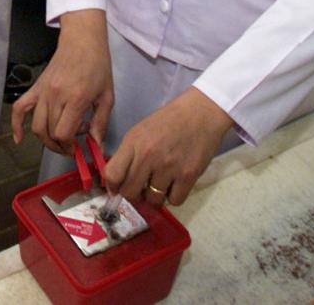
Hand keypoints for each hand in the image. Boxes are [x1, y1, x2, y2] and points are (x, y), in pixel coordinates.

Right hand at [11, 10, 113, 153]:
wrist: (82, 41)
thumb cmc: (98, 66)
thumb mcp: (106, 96)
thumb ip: (101, 123)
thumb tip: (96, 145)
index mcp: (75, 98)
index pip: (63, 133)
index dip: (69, 146)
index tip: (79, 147)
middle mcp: (56, 96)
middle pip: (50, 132)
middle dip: (61, 145)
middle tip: (72, 145)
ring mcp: (43, 92)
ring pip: (36, 126)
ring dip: (46, 140)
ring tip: (58, 142)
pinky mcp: (36, 87)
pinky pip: (19, 108)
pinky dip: (16, 125)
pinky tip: (19, 139)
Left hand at [102, 87, 232, 206]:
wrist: (201, 112)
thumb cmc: (169, 120)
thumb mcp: (141, 130)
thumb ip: (128, 154)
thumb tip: (118, 181)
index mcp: (133, 142)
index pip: (113, 174)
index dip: (113, 186)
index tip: (118, 189)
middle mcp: (148, 156)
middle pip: (130, 193)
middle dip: (134, 195)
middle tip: (141, 189)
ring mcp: (168, 167)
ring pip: (153, 200)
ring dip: (155, 196)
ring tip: (161, 183)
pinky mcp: (188, 175)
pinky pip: (175, 200)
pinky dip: (174, 196)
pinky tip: (176, 183)